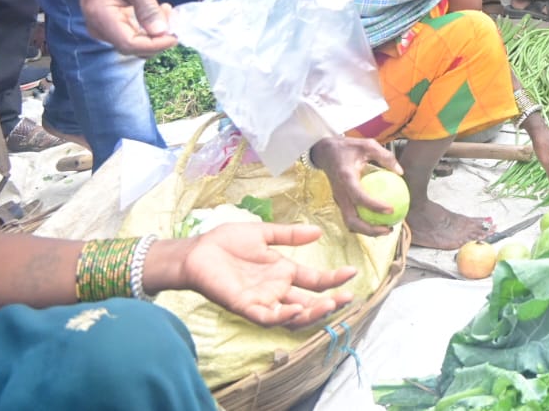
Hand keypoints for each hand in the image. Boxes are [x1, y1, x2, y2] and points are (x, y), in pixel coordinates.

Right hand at [54, 0, 176, 56]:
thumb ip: (147, 7)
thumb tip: (161, 32)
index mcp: (102, 18)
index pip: (130, 45)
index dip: (156, 45)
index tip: (175, 35)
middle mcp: (100, 29)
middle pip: (134, 48)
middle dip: (158, 39)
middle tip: (173, 16)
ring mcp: (104, 30)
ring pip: (135, 44)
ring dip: (155, 34)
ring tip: (166, 10)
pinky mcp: (111, 27)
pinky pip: (132, 35)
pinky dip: (149, 29)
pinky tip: (158, 12)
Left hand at [173, 223, 357, 327]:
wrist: (196, 251)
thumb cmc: (225, 242)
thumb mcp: (264, 234)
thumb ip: (290, 234)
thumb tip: (318, 231)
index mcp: (283, 272)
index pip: (315, 281)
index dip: (334, 279)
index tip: (352, 272)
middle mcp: (277, 290)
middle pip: (309, 303)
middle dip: (330, 303)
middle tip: (347, 298)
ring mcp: (262, 300)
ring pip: (292, 316)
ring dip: (312, 314)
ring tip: (329, 305)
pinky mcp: (245, 307)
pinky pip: (267, 317)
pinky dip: (283, 317)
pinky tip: (297, 310)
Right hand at [310, 136, 403, 236]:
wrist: (324, 152)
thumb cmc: (347, 148)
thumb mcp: (367, 145)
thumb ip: (384, 156)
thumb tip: (400, 171)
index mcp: (346, 178)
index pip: (359, 197)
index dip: (374, 206)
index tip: (391, 209)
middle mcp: (340, 193)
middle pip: (351, 220)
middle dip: (369, 230)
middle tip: (389, 229)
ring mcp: (338, 199)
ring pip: (350, 223)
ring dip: (367, 230)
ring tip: (386, 229)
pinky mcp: (340, 202)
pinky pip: (351, 216)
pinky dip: (364, 223)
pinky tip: (380, 220)